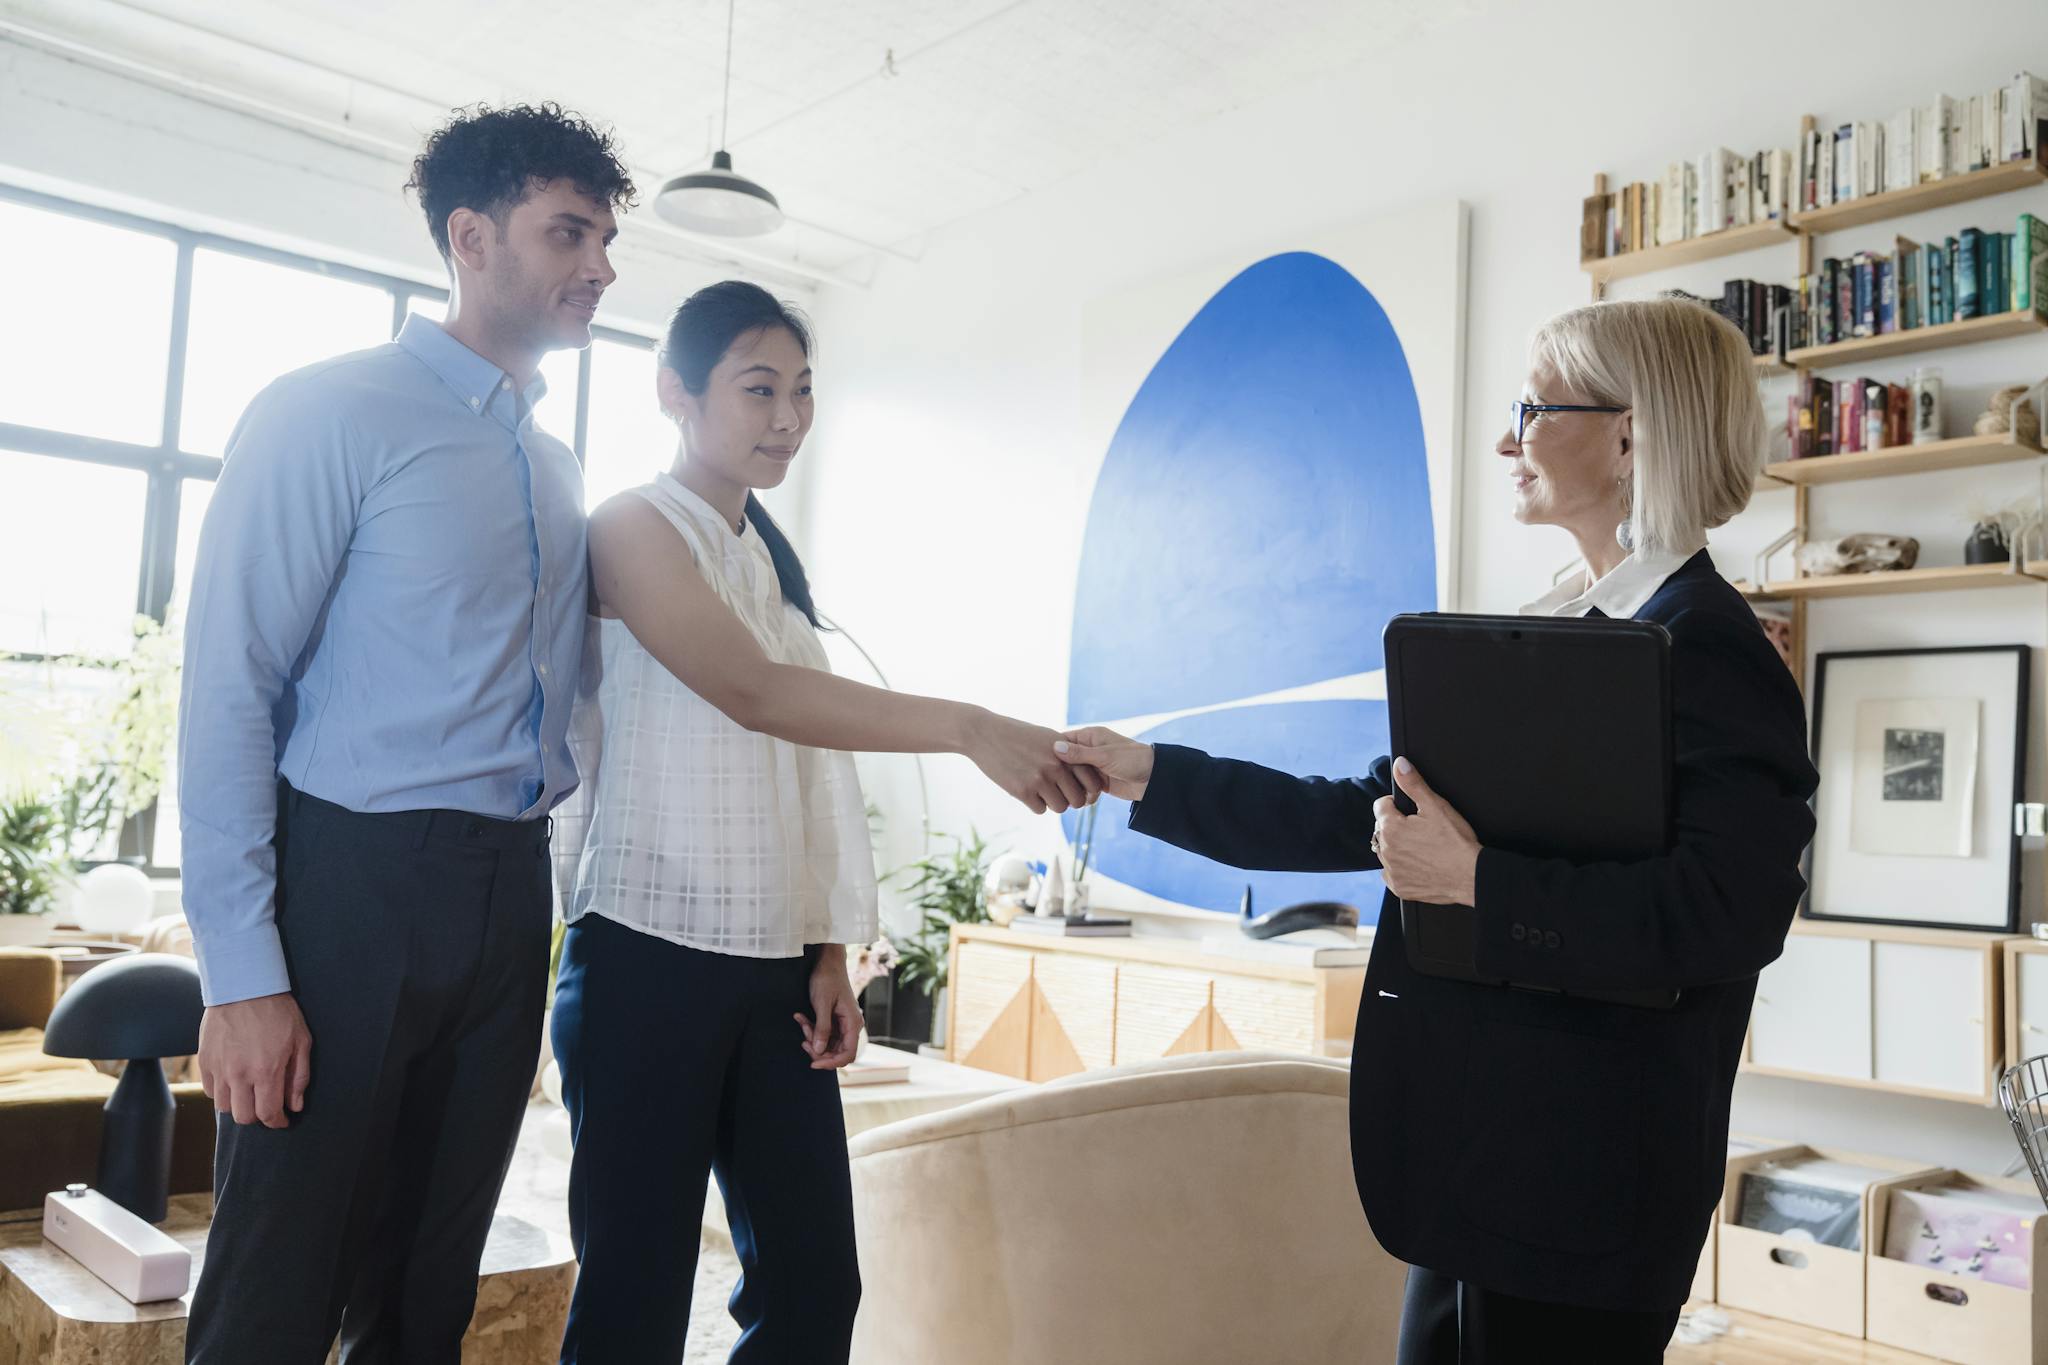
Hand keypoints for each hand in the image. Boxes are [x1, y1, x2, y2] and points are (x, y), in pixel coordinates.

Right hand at [198, 992, 312, 1128]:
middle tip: (267, 1106)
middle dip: (258, 1117)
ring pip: (224, 1108)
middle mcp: (239, 1075)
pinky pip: (210, 1091)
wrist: (243, 987)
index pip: (268, 1113)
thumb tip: (295, 1105)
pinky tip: (234, 1082)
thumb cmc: (278, 1012)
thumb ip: (298, 1077)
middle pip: (243, 1117)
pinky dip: (222, 1093)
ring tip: (251, 1093)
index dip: (278, 1122)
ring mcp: (218, 1069)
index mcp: (266, 1071)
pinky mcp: (204, 1061)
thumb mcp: (301, 1041)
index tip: (283, 1120)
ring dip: (239, 1106)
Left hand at [796, 945, 862, 1069]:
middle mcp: (851, 1026)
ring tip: (802, 1023)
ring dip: (813, 1038)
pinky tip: (801, 1019)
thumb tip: (819, 1052)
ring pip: (829, 1043)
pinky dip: (812, 1029)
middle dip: (818, 1050)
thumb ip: (822, 1029)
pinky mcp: (835, 1020)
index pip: (848, 1054)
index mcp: (853, 1023)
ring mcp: (843, 1023)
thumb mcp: (822, 1004)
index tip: (813, 1063)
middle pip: (837, 1052)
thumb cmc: (827, 979)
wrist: (828, 962)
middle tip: (803, 1040)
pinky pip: (824, 1033)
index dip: (831, 1063)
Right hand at [965, 710, 1102, 814]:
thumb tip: (1084, 767)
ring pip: (1060, 807)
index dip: (1087, 790)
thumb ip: (1067, 751)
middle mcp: (1056, 766)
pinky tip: (1026, 791)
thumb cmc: (1016, 733)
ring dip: (1052, 803)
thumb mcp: (1046, 736)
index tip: (1077, 789)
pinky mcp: (1022, 790)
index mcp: (1066, 752)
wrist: (985, 734)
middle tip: (1059, 794)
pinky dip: (1035, 804)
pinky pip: (1040, 809)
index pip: (1091, 781)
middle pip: (1078, 800)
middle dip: (1070, 800)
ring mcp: (1039, 779)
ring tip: (1042, 792)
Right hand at [1053, 726, 1154, 801]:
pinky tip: (1092, 799)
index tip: (1045, 764)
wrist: (1155, 778)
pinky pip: (1084, 788)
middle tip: (1064, 784)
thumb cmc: (1133, 759)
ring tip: (1080, 793)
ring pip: (1074, 777)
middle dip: (1065, 774)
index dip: (1053, 752)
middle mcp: (1089, 750)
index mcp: (1090, 737)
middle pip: (1066, 762)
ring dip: (1076, 787)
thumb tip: (1055, 747)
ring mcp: (1094, 767)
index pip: (1063, 741)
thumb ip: (1080, 754)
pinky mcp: (1099, 782)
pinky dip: (1086, 795)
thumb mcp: (1105, 756)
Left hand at [1371, 758, 1480, 904]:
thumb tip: (1400, 765)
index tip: (1412, 812)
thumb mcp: (1436, 806)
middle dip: (1397, 826)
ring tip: (1422, 847)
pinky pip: (1392, 873)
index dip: (1397, 805)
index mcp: (1391, 828)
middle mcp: (1385, 850)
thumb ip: (1413, 784)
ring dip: (1397, 847)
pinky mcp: (1399, 887)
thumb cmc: (1456, 842)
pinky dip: (1402, 868)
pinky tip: (1420, 864)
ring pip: (1386, 851)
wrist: (1471, 876)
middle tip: (1422, 830)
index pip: (1381, 806)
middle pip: (1382, 829)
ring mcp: (1391, 871)